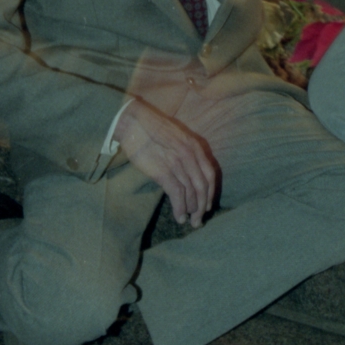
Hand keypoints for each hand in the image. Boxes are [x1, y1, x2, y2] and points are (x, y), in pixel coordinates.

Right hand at [114, 99, 217, 227]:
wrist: (134, 122)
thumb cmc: (152, 129)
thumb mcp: (177, 136)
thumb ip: (187, 152)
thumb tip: (189, 173)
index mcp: (195, 146)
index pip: (210, 174)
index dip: (210, 193)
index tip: (207, 206)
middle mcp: (190, 156)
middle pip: (203, 187)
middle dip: (202, 206)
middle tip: (198, 221)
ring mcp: (178, 164)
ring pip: (192, 192)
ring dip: (191, 210)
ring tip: (188, 221)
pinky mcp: (163, 172)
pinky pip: (177, 194)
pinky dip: (180, 208)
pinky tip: (179, 216)